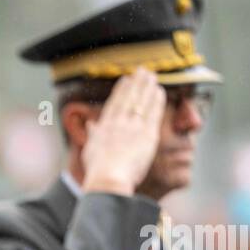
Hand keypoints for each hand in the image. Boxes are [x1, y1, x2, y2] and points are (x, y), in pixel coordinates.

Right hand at [81, 67, 165, 195]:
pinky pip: (153, 113)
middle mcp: (119, 122)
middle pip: (130, 97)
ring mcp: (133, 127)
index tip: (126, 79)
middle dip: (137, 82)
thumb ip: (93, 135)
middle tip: (143, 71)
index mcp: (104, 126)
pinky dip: (156, 100)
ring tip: (153, 76)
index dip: (121, 89)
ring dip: (148, 87)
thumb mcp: (90, 150)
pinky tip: (160, 91)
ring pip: (142, 101)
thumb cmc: (98, 170)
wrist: (109, 178)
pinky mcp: (147, 134)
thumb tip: (91, 125)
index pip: (114, 103)